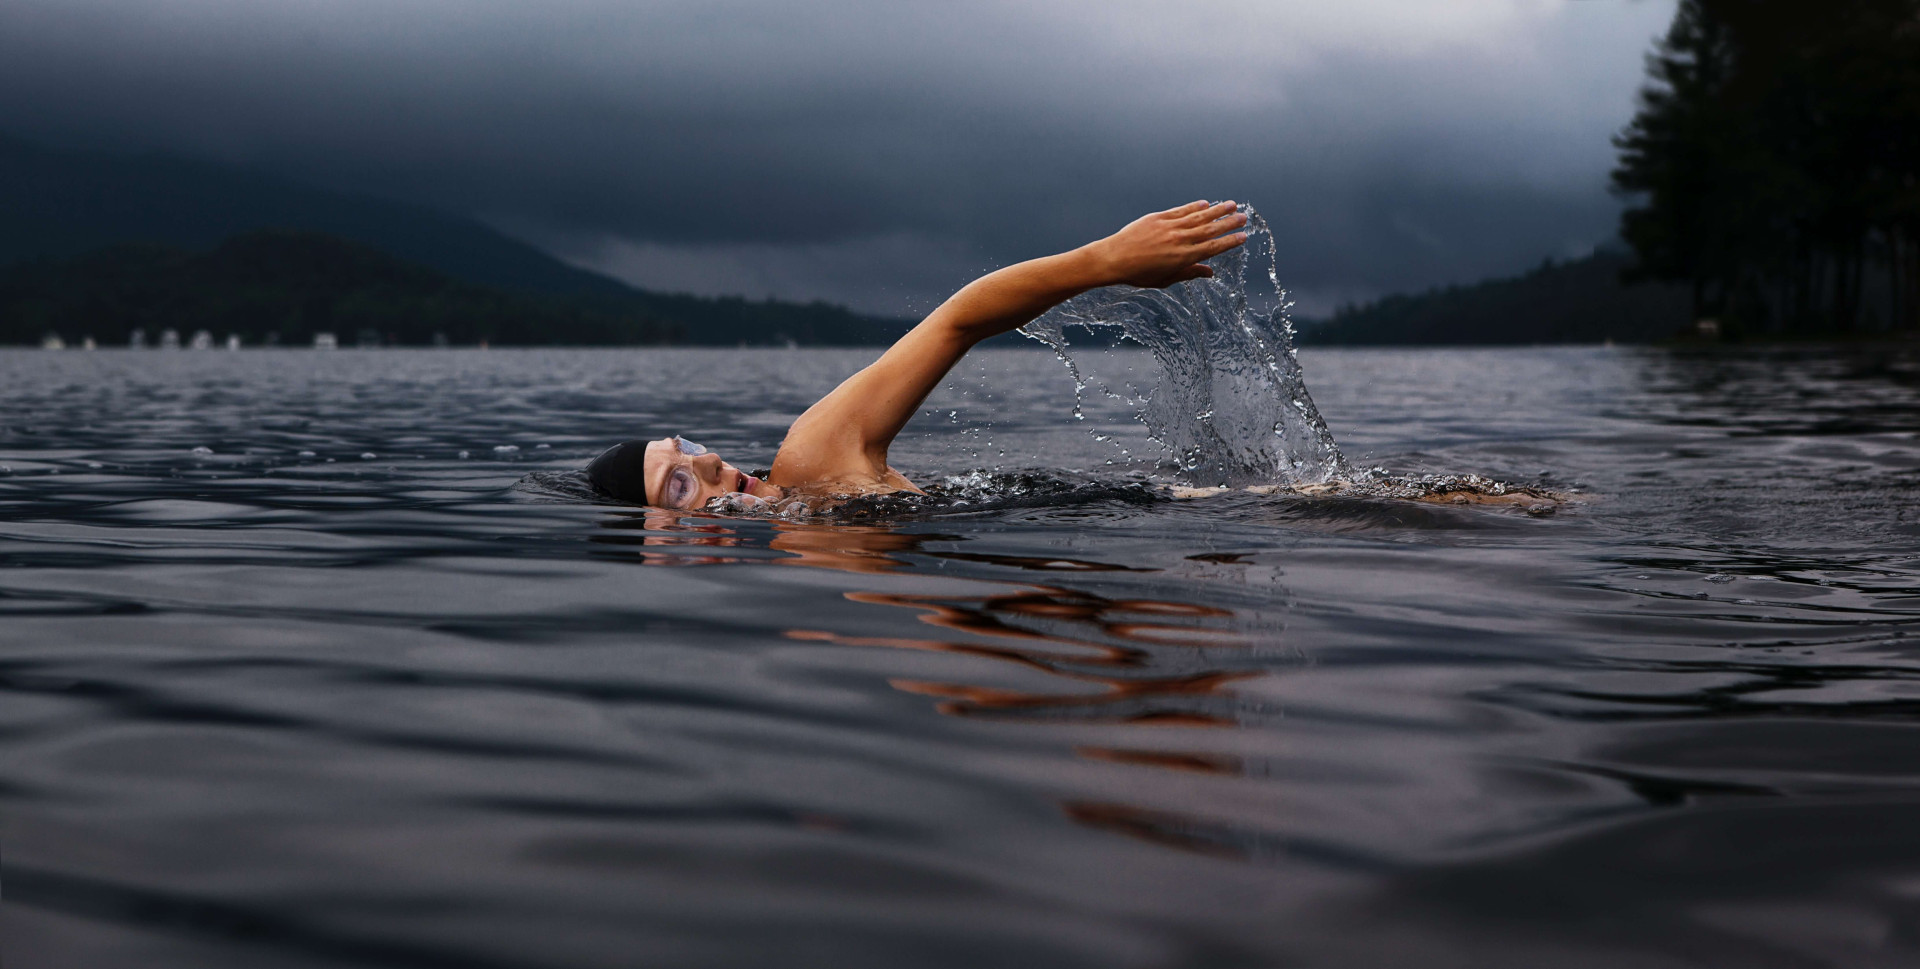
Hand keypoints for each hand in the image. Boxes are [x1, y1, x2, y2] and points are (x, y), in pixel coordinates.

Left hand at [1085, 200, 1248, 288]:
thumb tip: (1210, 273)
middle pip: (1210, 230)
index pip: (1213, 248)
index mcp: (1183, 258)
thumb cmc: (1139, 274)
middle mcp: (1179, 240)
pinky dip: (1194, 206)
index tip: (1243, 237)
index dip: (1230, 242)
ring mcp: (1170, 227)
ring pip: (1199, 216)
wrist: (1114, 258)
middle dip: (1229, 223)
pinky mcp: (1159, 218)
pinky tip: (1206, 203)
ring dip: (1217, 210)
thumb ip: (1189, 273)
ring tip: (1232, 205)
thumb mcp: (1165, 279)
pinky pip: (1181, 210)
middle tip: (1244, 217)